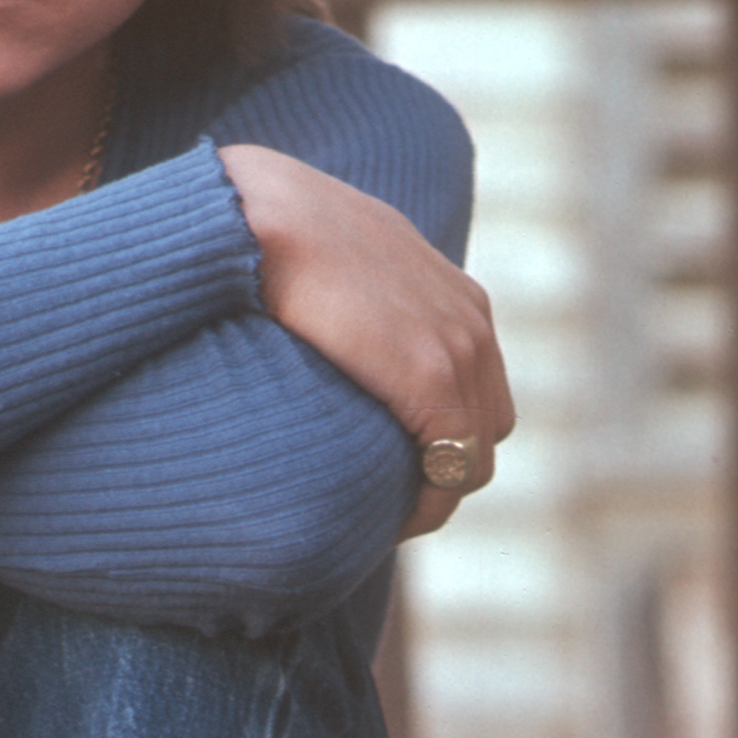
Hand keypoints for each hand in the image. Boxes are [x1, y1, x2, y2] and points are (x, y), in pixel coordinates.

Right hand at [216, 142, 513, 535]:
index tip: (388, 472)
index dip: (440, 440)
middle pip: (486, 429)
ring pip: (472, 457)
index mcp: (452, 293)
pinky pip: (452, 464)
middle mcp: (469, 319)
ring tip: (379, 521)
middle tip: (382, 504)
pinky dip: (426, 504)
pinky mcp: (432, 375)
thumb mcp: (322, 258)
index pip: (475, 390)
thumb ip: (340, 293)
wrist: (251, 213)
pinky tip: (384, 524)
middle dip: (443, 471)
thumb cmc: (260, 234)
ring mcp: (458, 345)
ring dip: (433, 495)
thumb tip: (305, 321)